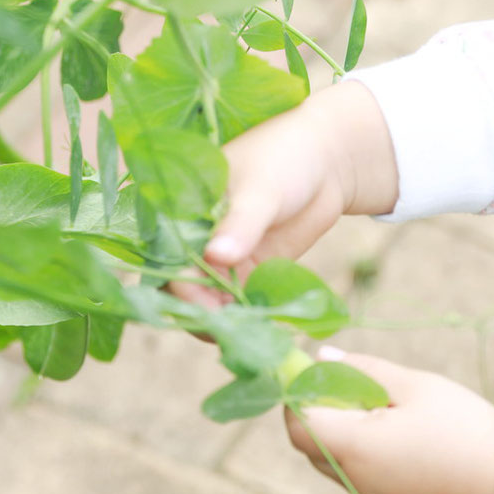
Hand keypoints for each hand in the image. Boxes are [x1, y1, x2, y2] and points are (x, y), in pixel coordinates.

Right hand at [169, 81, 399, 312]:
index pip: (167, 259)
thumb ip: (241, 223)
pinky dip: (251, 319)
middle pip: (184, 290)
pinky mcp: (248, 274)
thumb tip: (217, 256)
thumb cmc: (284, 159)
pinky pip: (241, 304)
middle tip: (234, 331)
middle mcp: (194, 241)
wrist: (327, 162)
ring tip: (254, 334)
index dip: (183, 289)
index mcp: (181, 213)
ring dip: (228, 322)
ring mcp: (221, 261)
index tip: (209, 308)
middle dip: (203, 314)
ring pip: (211, 304)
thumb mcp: (261, 190)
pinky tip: (268, 329)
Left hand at [285, 349, 493, 493]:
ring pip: (332, 462)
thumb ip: (361, 369)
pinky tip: (403, 438)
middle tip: (357, 384)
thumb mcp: (415, 385)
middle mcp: (353, 482)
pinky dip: (363, 454)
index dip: (299, 394)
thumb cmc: (467, 428)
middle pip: (310, 444)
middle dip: (321, 411)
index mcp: (354, 449)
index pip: (297, 422)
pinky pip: (357, 477)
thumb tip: (321, 357)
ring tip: (386, 410)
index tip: (318, 371)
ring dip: (342, 433)